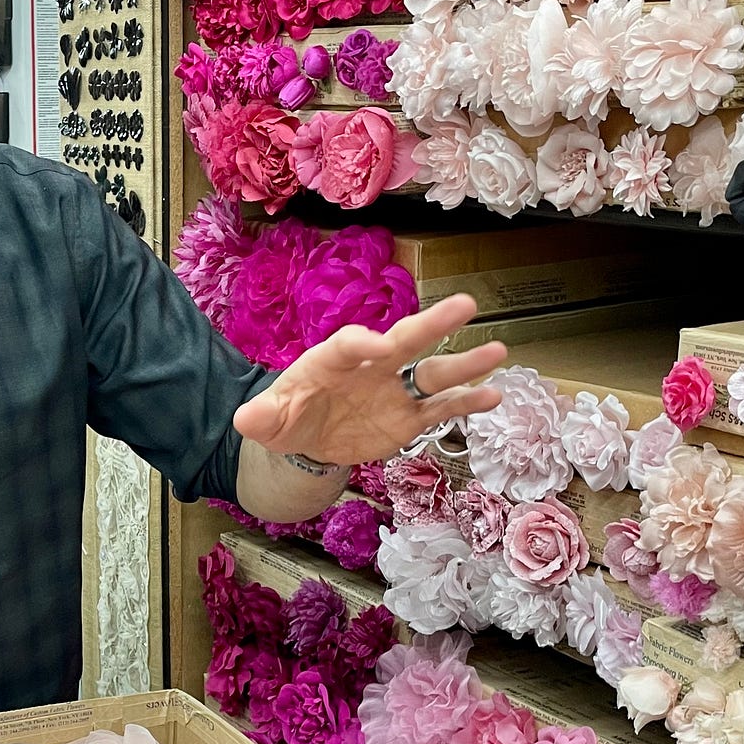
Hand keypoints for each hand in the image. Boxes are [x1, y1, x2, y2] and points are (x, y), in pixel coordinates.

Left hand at [233, 294, 506, 467]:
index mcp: (333, 359)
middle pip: (404, 341)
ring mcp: (395, 391)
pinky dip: (467, 403)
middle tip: (465, 305)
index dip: (365, 343)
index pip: (350, 345)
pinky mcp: (410, 418)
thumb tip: (245, 419)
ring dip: (465, 364)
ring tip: (499, 352)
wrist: (308, 437)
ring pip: (433, 374)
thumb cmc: (289, 416)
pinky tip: (495, 395)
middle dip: (432, 325)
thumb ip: (262, 417)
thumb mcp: (270, 420)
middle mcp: (372, 367)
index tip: (382, 345)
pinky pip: (441, 409)